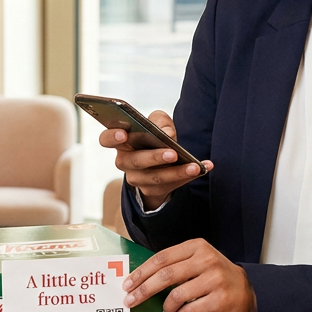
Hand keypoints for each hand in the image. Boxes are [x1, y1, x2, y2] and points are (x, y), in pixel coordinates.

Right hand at [97, 110, 212, 209]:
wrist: (158, 162)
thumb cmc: (153, 136)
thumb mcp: (156, 123)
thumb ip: (160, 121)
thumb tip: (166, 134)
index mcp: (121, 142)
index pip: (106, 139)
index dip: (112, 137)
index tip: (123, 134)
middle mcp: (124, 162)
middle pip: (135, 161)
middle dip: (154, 158)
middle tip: (172, 153)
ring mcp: (137, 179)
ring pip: (155, 178)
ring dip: (176, 172)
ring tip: (194, 166)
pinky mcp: (152, 190)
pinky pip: (170, 186)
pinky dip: (188, 177)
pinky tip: (204, 168)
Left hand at [122, 239, 256, 311]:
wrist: (244, 289)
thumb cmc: (213, 275)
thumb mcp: (196, 261)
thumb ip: (174, 265)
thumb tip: (140, 278)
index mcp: (196, 246)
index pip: (162, 258)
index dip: (142, 272)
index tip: (128, 284)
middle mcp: (206, 259)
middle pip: (166, 275)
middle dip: (144, 290)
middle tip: (131, 300)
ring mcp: (215, 279)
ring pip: (177, 294)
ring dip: (166, 306)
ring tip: (166, 310)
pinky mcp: (220, 298)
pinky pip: (190, 309)